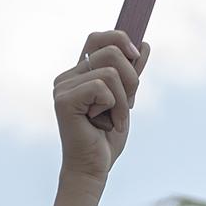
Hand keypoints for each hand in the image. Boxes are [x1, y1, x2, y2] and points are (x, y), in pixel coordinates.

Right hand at [54, 30, 146, 184]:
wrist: (94, 168)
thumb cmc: (107, 137)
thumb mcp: (126, 99)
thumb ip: (131, 73)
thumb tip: (143, 44)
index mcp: (79, 73)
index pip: (97, 39)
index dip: (119, 38)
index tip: (136, 54)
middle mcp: (67, 77)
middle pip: (111, 52)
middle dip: (131, 79)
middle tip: (127, 105)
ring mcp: (63, 87)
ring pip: (111, 72)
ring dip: (124, 100)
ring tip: (114, 119)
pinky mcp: (64, 100)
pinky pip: (102, 88)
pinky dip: (114, 108)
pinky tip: (102, 124)